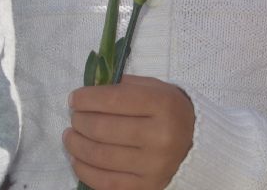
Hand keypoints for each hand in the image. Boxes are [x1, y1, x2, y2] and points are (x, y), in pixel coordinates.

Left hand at [65, 74, 195, 189]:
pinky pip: (105, 182)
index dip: (87, 99)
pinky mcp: (146, 187)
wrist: (196, 144)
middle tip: (74, 117)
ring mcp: (153, 166)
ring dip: (76, 145)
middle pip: (102, 129)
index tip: (74, 98)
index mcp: (162, 105)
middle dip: (80, 121)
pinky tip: (77, 159)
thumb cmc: (169, 111)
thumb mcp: (154, 89)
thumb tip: (88, 92)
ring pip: (100, 156)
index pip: (113, 100)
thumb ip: (124, 87)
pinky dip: (84, 170)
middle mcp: (160, 136)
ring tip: (70, 136)